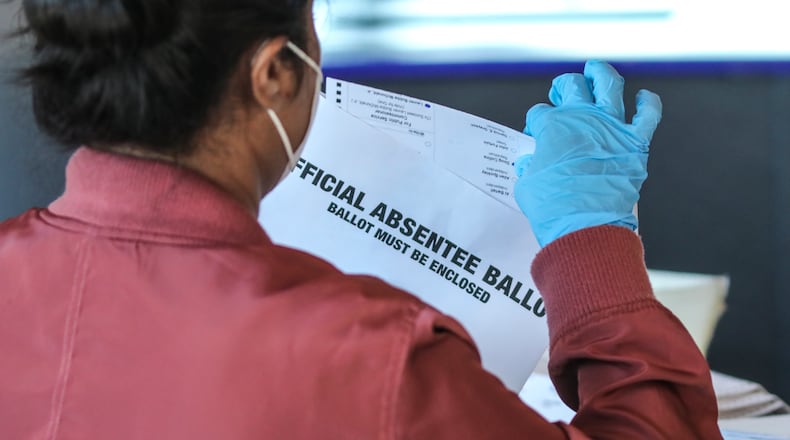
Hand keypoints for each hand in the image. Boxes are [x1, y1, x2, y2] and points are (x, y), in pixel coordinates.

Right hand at [513, 60, 661, 247]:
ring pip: (608, 85)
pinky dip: (648, 103)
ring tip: (595, 70)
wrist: (585, 225)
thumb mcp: (527, 185)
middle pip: (571, 87)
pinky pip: (648, 114)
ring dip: (600, 74)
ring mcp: (611, 126)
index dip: (536, 122)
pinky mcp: (635, 142)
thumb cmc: (554, 208)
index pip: (540, 114)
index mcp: (552, 127)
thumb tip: (530, 164)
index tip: (537, 132)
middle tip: (560, 92)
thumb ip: (529, 167)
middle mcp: (582, 118)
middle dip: (562, 87)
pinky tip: (644, 99)